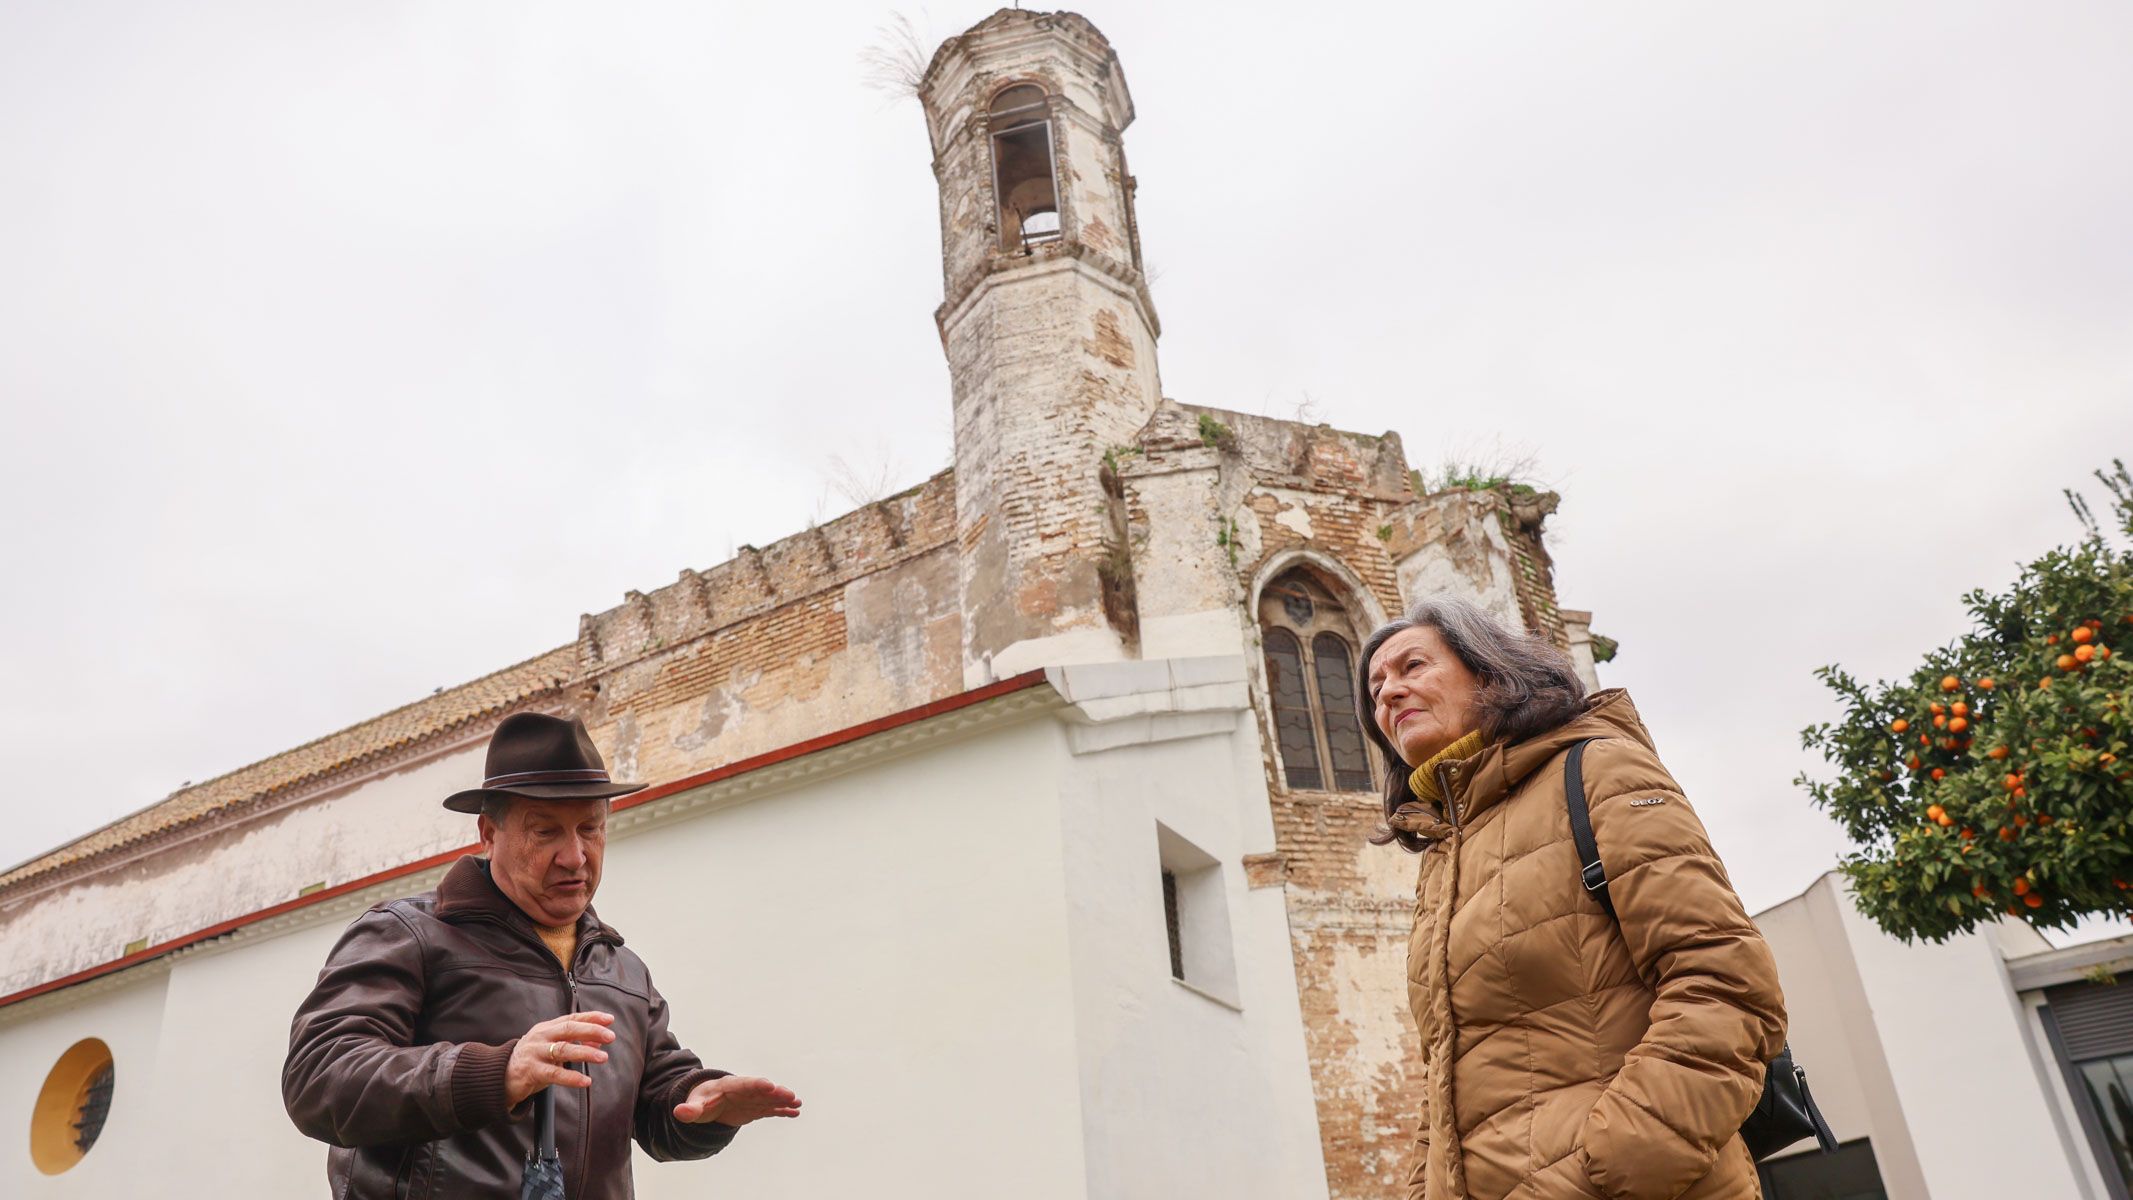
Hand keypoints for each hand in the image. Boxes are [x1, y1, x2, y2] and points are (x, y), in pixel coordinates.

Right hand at [504, 1011, 615, 1108]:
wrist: (500, 1076)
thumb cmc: (531, 1060)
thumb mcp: (552, 1049)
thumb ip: (574, 1044)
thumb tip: (599, 1042)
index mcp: (547, 1028)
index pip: (572, 1018)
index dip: (591, 1018)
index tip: (609, 1019)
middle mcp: (541, 1037)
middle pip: (568, 1029)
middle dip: (591, 1031)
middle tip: (610, 1036)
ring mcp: (535, 1053)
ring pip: (562, 1049)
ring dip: (585, 1052)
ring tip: (602, 1057)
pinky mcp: (531, 1071)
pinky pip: (554, 1074)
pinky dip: (572, 1077)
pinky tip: (585, 1081)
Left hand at [673, 1075, 802, 1125]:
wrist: (709, 1102)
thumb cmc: (701, 1101)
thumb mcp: (694, 1105)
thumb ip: (689, 1109)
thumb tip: (678, 1112)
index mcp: (731, 1086)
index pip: (745, 1084)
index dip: (757, 1085)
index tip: (769, 1085)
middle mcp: (745, 1090)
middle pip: (762, 1091)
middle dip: (776, 1093)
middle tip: (790, 1095)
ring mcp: (753, 1099)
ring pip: (770, 1099)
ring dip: (783, 1100)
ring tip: (797, 1102)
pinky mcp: (757, 1108)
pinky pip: (771, 1109)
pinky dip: (783, 1110)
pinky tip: (796, 1112)